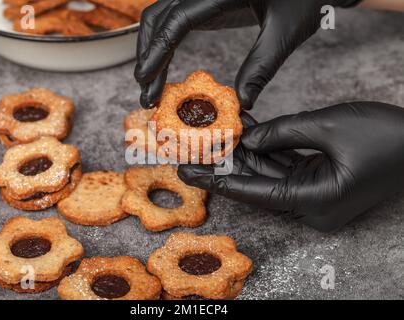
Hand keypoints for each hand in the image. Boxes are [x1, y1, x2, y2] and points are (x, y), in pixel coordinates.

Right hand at [135, 0, 360, 108]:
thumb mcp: (286, 31)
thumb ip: (262, 65)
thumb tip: (242, 103)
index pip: (177, 19)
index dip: (157, 50)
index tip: (145, 80)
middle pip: (159, 16)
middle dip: (148, 54)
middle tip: (147, 93)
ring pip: (161, 16)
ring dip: (151, 48)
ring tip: (150, 84)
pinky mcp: (205, 1)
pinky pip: (174, 19)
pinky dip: (164, 42)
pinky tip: (164, 65)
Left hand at [178, 102, 403, 231]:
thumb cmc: (386, 135)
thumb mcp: (328, 126)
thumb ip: (282, 132)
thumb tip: (247, 139)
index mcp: (314, 201)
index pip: (253, 192)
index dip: (218, 180)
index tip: (189, 171)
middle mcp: (312, 206)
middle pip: (258, 183)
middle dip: (229, 163)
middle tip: (197, 147)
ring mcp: (317, 196)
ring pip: (271, 174)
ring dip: (247, 152)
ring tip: (218, 132)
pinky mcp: (320, 184)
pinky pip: (286, 167)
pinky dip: (269, 150)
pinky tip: (248, 131)